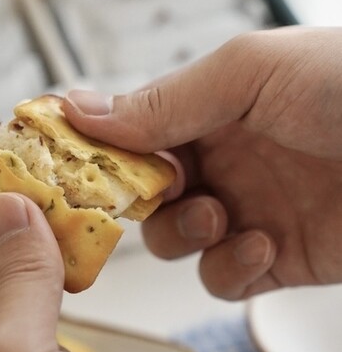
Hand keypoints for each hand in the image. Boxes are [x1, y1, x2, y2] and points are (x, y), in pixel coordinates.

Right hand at [64, 26, 341, 300]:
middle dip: (138, 198)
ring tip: (218, 213)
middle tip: (155, 191)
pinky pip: (225, 279)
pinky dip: (228, 270)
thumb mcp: (249, 72)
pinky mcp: (282, 259)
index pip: (135, 130)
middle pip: (146, 192)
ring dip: (183, 233)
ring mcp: (252, 209)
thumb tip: (80, 110)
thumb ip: (165, 99)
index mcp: (214, 105)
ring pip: (177, 240)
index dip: (101, 147)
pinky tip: (258, 245)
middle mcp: (227, 157)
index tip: (70, 160)